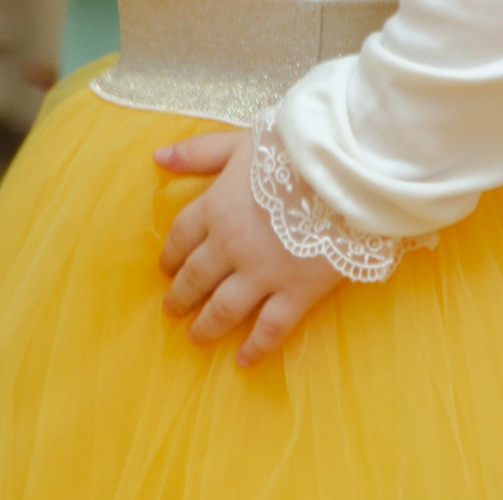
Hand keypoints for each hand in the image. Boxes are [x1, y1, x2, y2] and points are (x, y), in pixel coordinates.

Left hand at [155, 130, 343, 365]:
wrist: (344, 170)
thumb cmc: (294, 149)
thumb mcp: (241, 143)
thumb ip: (199, 153)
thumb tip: (158, 157)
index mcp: (216, 208)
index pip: (181, 237)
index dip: (170, 255)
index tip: (165, 270)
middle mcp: (230, 246)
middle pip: (196, 277)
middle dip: (181, 296)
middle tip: (172, 310)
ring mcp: (262, 273)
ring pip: (223, 309)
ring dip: (206, 326)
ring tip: (196, 337)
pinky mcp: (295, 292)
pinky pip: (269, 328)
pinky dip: (255, 347)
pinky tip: (243, 360)